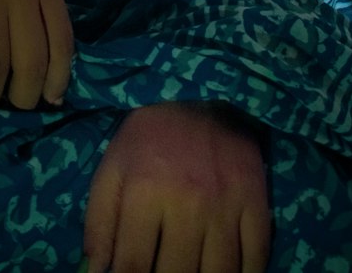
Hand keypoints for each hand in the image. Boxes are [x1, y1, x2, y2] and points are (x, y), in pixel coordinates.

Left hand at [82, 101, 270, 272]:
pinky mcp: (255, 204)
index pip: (134, 264)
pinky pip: (256, 259)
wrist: (199, 97)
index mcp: (145, 191)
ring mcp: (225, 206)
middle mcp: (187, 203)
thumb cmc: (149, 138)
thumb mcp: (113, 168)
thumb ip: (99, 221)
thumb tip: (95, 272)